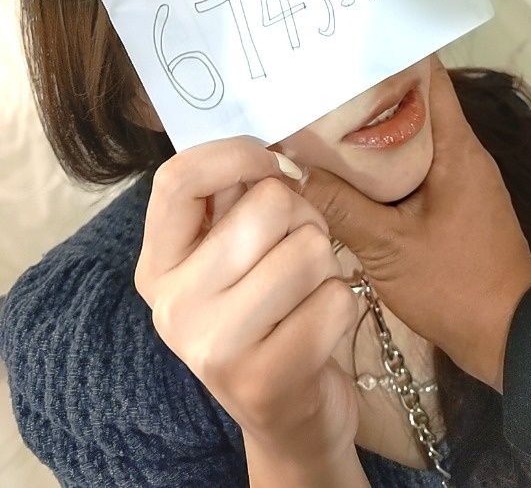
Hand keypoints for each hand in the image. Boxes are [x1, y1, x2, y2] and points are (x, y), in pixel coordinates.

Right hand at [134, 138, 359, 464]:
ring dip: (326, 261)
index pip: (177, 178)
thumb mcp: (232, 258)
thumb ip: (237, 199)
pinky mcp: (267, 380)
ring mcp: (215, 348)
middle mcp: (173, 307)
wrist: (289, 419)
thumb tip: (274, 141)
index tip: (272, 161)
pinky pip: (336, 297)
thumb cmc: (266, 314)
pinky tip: (322, 324)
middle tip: (300, 243)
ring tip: (310, 286)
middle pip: (266, 204)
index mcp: (157, 266)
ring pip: (309, 248)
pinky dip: (343, 302)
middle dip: (303, 215)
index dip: (236, 154)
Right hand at [284, 57, 530, 391]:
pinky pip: (410, 167)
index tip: (344, 42)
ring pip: (408, 137)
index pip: (427, 74)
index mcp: (456, 146)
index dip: (388, 52)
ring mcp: (457, 177)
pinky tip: (342, 169)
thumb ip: (339, 206)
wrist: (508, 338)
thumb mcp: (388, 247)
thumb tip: (288, 171)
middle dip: (367, 90)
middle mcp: (460, 151)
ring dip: (370, 129)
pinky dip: (379, 163)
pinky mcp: (450, 202)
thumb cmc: (455, 285)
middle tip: (316, 79)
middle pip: (412, 102)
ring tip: (318, 115)